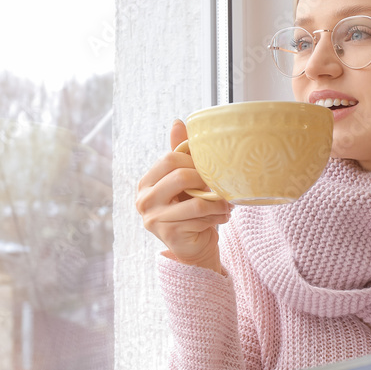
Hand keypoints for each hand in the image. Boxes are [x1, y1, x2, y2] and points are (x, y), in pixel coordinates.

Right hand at [135, 119, 231, 273]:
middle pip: (180, 176)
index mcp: (146, 183)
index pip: (169, 159)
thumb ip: (180, 154)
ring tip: (226, 204)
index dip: (193, 161)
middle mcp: (144, 200)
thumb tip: (177, 122)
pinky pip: (200, 217)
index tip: (208, 170)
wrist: (194, 247)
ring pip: (195, 200)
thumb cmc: (191, 211)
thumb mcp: (185, 181)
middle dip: (205, 180)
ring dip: (217, 202)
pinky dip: (217, 215)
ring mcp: (154, 219)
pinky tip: (222, 217)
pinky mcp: (169, 234)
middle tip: (218, 186)